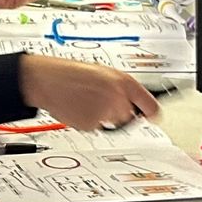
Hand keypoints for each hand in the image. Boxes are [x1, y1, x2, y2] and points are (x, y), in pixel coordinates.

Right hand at [20, 54, 161, 131]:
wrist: (46, 79)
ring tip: (85, 101)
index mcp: (123, 82)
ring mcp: (105, 113)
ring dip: (102, 117)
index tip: (155, 117)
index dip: (153, 112)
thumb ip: (120, 88)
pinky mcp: (91, 125)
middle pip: (128, 117)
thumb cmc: (69, 73)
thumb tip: (134, 101)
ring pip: (112, 124)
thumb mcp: (102, 73)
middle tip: (99, 101)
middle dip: (118, 113)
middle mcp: (118, 98)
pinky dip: (88, 121)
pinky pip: (96, 128)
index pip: (150, 105)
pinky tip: (77, 107)